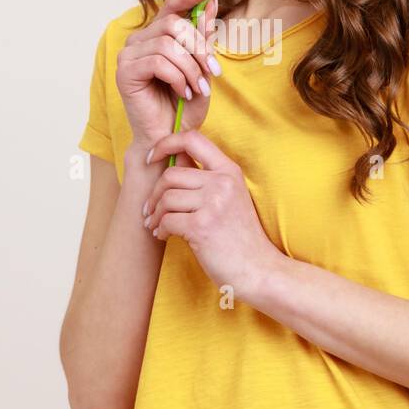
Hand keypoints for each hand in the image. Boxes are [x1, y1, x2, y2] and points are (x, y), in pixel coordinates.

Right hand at [116, 0, 221, 151]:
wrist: (170, 137)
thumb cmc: (183, 106)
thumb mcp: (202, 68)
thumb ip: (203, 38)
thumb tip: (212, 2)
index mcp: (156, 36)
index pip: (171, 6)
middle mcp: (139, 40)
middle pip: (173, 24)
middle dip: (199, 48)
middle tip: (213, 72)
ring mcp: (128, 55)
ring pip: (168, 44)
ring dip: (190, 68)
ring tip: (198, 89)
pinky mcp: (124, 71)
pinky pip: (158, 62)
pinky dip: (178, 78)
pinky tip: (183, 92)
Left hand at [140, 128, 283, 305]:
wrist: (258, 269)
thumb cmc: (240, 237)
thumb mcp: (230, 198)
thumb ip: (207, 180)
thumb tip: (171, 164)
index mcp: (229, 171)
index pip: (192, 139)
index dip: (167, 143)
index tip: (153, 157)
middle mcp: (222, 182)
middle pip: (171, 173)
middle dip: (154, 193)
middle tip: (149, 209)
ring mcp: (213, 203)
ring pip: (166, 198)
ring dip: (155, 214)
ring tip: (155, 225)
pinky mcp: (202, 227)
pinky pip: (167, 220)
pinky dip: (160, 229)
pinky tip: (164, 236)